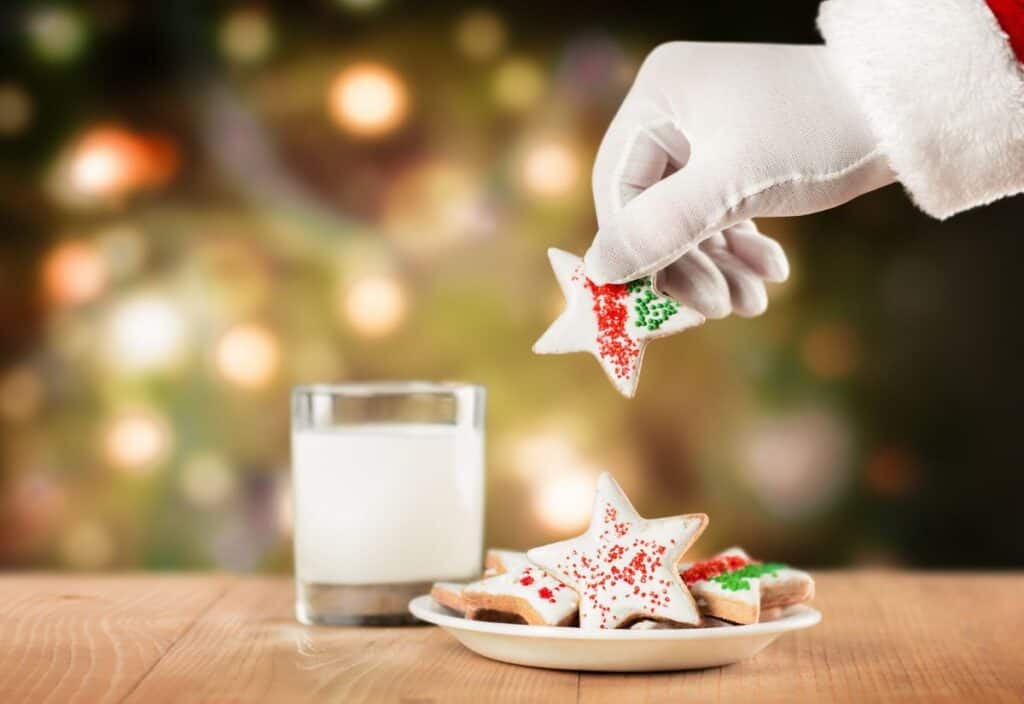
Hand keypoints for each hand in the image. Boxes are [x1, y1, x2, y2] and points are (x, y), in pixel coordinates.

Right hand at [585, 42, 893, 287]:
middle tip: (716, 310)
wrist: (908, 112)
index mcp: (657, 95)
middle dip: (687, 264)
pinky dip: (740, 246)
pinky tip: (769, 275)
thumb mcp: (734, 186)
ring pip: (689, 215)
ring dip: (717, 266)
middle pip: (652, 206)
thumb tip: (598, 272)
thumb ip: (662, 228)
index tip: (661, 305)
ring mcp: (706, 130)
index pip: (620, 189)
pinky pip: (720, 209)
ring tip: (751, 305)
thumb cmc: (819, 135)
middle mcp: (674, 108)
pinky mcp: (739, 151)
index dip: (635, 251)